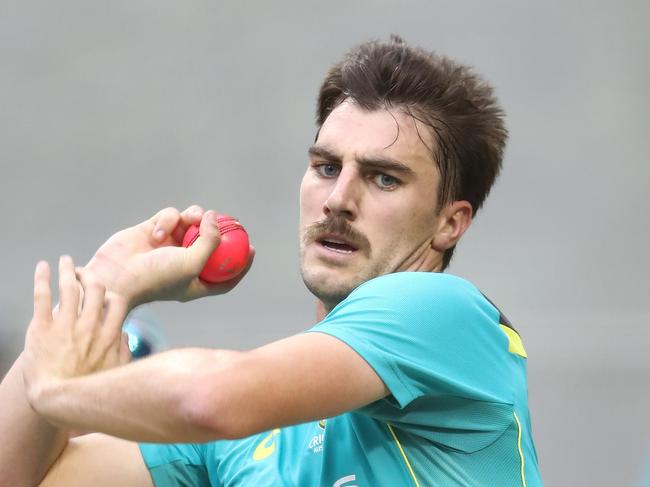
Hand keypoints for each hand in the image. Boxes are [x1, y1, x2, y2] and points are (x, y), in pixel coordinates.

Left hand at [23, 256, 129, 406]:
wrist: (57, 400)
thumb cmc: (88, 390)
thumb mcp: (117, 371)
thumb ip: (123, 350)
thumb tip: (125, 336)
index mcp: (108, 335)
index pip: (115, 301)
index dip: (110, 293)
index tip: (102, 292)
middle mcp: (89, 325)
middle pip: (94, 289)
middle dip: (89, 276)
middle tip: (82, 273)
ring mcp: (66, 325)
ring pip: (70, 287)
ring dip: (68, 270)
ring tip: (66, 261)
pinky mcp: (42, 329)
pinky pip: (42, 297)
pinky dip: (42, 279)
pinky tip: (42, 267)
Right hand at [82, 206, 254, 308]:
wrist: (114, 276)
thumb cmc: (155, 278)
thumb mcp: (192, 263)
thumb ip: (211, 241)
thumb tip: (216, 218)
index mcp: (195, 281)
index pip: (225, 276)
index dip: (240, 264)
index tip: (253, 249)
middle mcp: (183, 263)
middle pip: (210, 244)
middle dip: (221, 231)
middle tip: (233, 221)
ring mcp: (168, 246)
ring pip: (191, 223)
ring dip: (192, 218)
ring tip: (188, 221)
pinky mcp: (152, 231)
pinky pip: (170, 216)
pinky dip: (168, 220)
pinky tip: (157, 233)